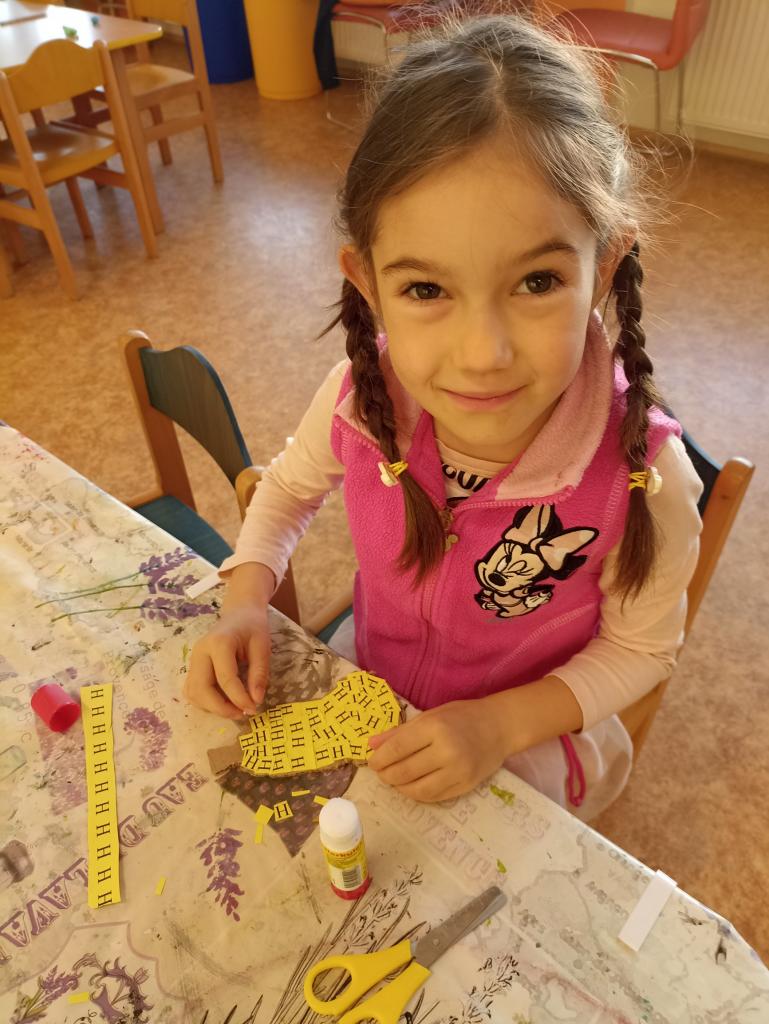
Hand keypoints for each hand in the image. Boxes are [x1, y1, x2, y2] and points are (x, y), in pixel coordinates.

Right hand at [183, 605, 269, 718]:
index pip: (225, 678)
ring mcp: (193, 660)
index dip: (239, 698)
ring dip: (212, 707)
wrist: (239, 613)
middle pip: (201, 689)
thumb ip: (259, 674)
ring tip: (235, 709)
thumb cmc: (252, 627)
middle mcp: (200, 652)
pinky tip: (223, 702)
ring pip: (193, 693)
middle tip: (242, 714)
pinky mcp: (193, 667)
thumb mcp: (263, 647)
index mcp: (219, 643)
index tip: (254, 709)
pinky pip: (193, 691)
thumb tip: (255, 701)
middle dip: (221, 708)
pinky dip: (206, 702)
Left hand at [366, 699, 506, 802]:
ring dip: (399, 788)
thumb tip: (371, 744)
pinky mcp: (465, 786)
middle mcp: (446, 751)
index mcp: (435, 728)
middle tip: (381, 772)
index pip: (397, 749)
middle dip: (386, 775)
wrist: (500, 727)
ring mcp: (457, 772)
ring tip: (394, 780)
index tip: (372, 762)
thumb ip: (400, 732)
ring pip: (417, 790)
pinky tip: (411, 786)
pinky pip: (433, 797)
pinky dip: (417, 794)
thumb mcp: (430, 715)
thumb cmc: (462, 716)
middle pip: (404, 772)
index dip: (380, 759)